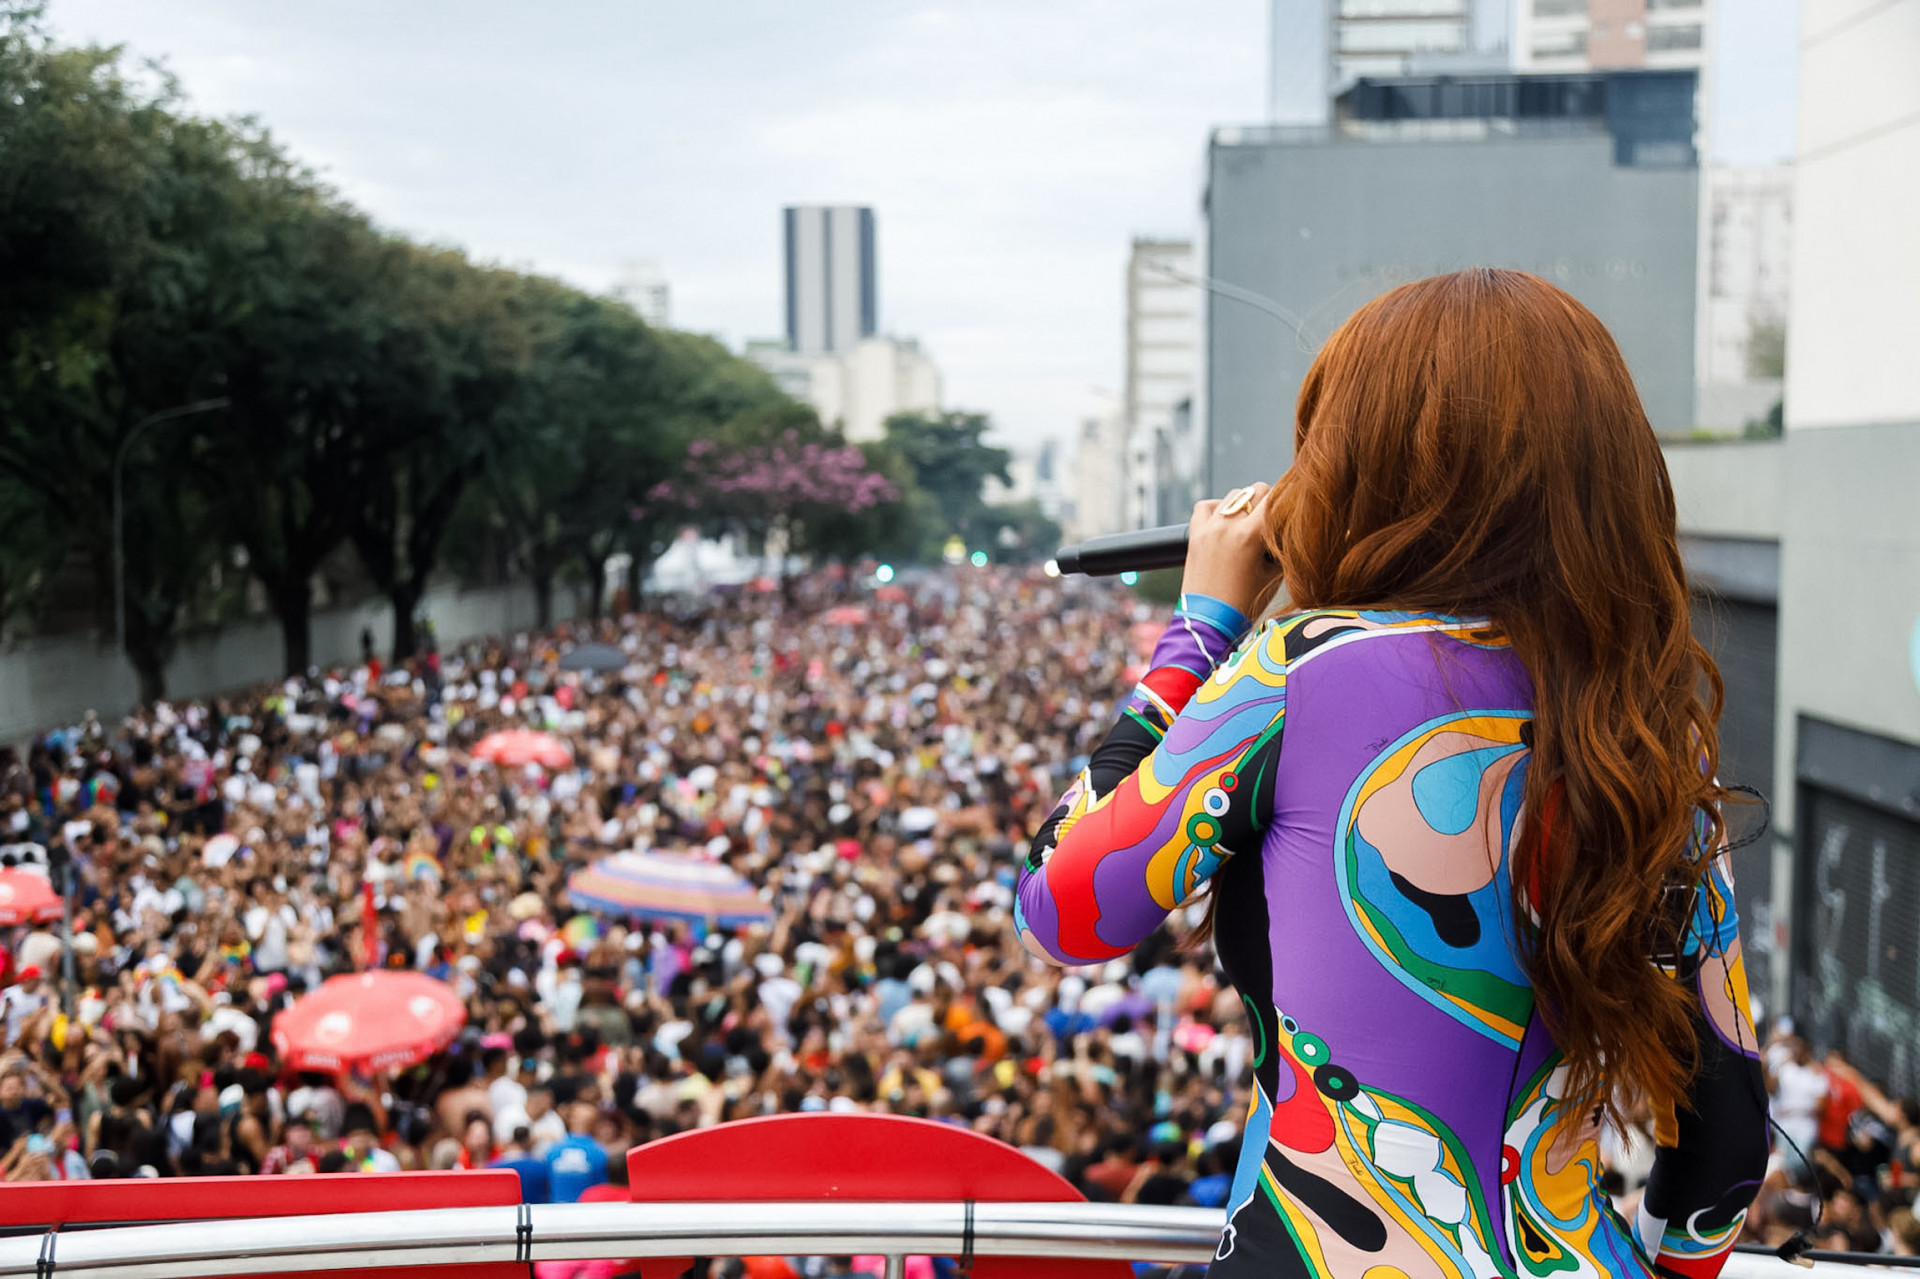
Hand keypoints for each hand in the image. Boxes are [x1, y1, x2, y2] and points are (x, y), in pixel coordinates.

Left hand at [1182, 483, 1278, 618]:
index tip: (1294, 507)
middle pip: (1257, 490)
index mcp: (1249, 535)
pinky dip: (1218, 508)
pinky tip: (1226, 522)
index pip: (1276, 497)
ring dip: (1246, 504)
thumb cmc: (1244, 604)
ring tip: (1250, 526)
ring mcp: (1208, 528)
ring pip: (1234, 495)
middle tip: (1272, 522)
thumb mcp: (1273, 574)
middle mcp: (1227, 525)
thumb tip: (1290, 526)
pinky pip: (1207, 506)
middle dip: (1269, 502)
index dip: (1289, 500)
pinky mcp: (1195, 534)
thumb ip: (1282, 545)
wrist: (1209, 623)